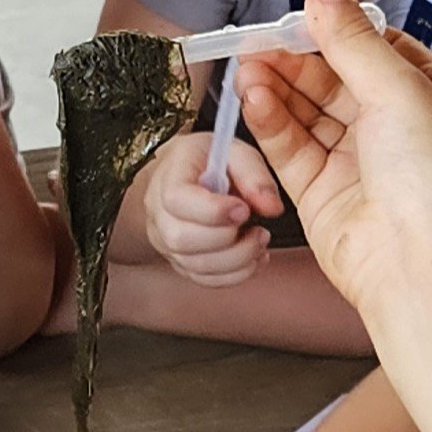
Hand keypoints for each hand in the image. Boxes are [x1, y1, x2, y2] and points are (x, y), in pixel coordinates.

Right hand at [138, 129, 280, 288]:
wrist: (190, 176)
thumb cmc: (210, 161)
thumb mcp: (235, 152)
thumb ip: (254, 175)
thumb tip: (273, 208)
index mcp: (169, 176)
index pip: (176, 199)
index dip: (211, 210)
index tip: (244, 210)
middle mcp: (158, 212)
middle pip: (180, 239)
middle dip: (227, 240)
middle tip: (259, 230)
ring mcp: (165, 241)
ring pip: (194, 265)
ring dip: (236, 260)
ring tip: (260, 241)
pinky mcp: (179, 261)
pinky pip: (203, 279)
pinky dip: (234, 275)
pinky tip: (253, 259)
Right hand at [239, 0, 431, 322]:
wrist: (420, 265)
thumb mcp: (398, 88)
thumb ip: (352, 39)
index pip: (377, 50)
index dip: (337, 30)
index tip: (302, 13)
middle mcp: (395, 130)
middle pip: (334, 79)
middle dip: (296, 58)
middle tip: (256, 39)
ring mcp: (357, 162)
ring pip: (307, 111)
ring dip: (277, 86)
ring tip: (246, 64)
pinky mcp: (321, 193)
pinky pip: (290, 147)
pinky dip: (270, 120)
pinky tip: (252, 95)